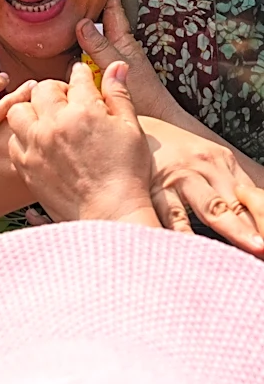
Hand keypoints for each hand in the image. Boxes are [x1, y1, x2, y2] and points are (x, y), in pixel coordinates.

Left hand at [8, 62, 158, 226]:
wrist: (111, 214)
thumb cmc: (127, 173)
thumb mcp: (131, 129)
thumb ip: (119, 95)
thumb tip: (116, 66)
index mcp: (83, 111)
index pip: (76, 79)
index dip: (80, 75)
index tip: (80, 77)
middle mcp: (54, 124)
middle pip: (42, 90)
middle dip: (54, 90)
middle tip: (64, 100)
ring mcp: (36, 146)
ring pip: (18, 112)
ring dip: (30, 110)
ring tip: (44, 119)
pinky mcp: (25, 166)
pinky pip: (12, 141)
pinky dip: (22, 138)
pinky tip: (36, 142)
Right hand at [76, 0, 180, 122]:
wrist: (157, 120)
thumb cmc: (145, 95)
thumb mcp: (118, 65)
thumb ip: (99, 45)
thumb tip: (82, 23)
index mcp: (123, 40)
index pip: (112, 8)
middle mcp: (117, 48)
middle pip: (99, 21)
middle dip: (88, 5)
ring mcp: (110, 62)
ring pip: (91, 40)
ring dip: (80, 30)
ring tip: (65, 16)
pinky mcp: (105, 76)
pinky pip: (87, 58)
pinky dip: (77, 53)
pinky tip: (68, 55)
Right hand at [140, 116, 263, 255]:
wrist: (133, 129)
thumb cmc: (171, 150)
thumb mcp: (205, 157)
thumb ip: (230, 183)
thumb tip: (255, 210)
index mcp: (221, 162)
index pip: (252, 198)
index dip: (263, 221)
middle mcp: (204, 168)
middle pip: (234, 205)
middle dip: (250, 230)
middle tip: (262, 249)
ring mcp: (179, 178)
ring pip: (209, 208)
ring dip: (228, 230)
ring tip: (238, 254)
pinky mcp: (154, 188)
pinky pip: (171, 215)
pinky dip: (181, 233)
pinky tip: (191, 249)